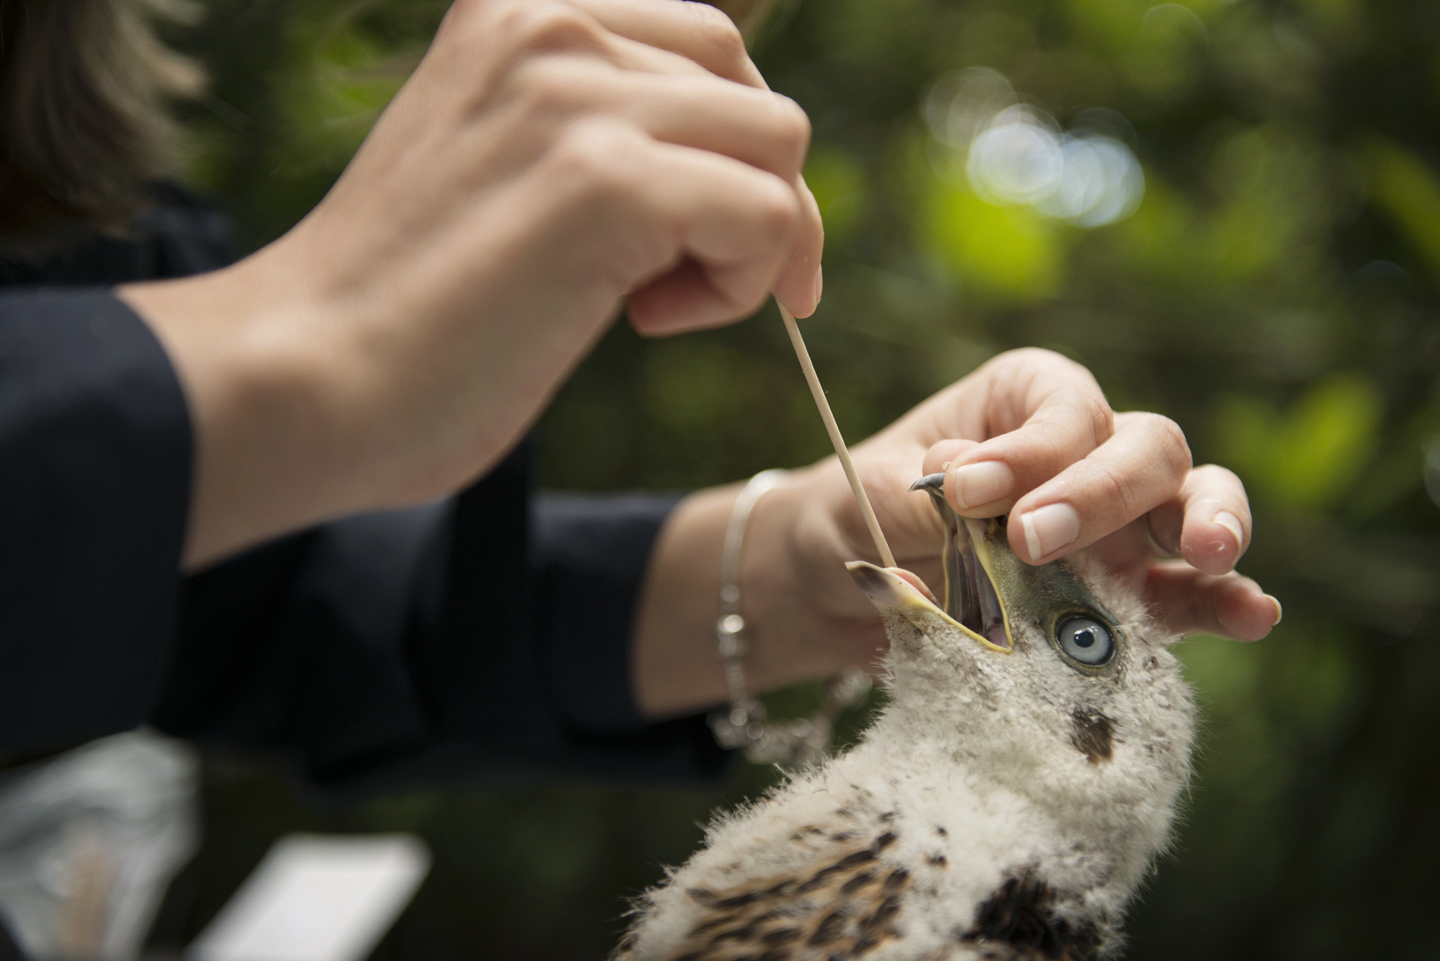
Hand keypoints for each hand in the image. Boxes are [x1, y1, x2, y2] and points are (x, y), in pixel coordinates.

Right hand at [121, 0, 822, 566]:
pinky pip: (770, 215)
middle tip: (685, 284)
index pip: (702, 41)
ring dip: (749, 241)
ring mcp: (577, 97)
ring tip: (651, 307)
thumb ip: (592, 133)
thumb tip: (728, 166)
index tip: (704, 231)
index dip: (727, 145)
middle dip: (756, 193)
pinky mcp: (605, 181)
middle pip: (753, 87)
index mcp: (519, 13)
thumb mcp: (499, 168)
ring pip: (779, 142)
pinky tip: (645, 322)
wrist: (301, 380)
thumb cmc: (400, 311)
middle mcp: (550, 25)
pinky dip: (738, 286)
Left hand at [772, 348, 1279, 683]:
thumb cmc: (856, 512)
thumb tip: (968, 485)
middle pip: (1142, 448)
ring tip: (1209, 553)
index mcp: (1024, 400)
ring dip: (1208, 524)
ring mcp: (1117, 527)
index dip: (1031, 451)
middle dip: (1099, 492)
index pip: (1064, 408)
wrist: (840, 590)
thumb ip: (921, 493)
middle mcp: (1085, 454)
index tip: (967, 492)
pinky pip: (1187, 597)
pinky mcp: (1124, 600)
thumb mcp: (867, 493)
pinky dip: (1222, 604)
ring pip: (1191, 505)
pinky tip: (1251, 613)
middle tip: (1032, 540)